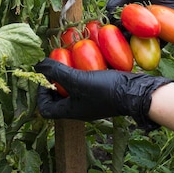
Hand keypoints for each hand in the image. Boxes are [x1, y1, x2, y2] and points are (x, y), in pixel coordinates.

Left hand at [35, 58, 171, 129]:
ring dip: (69, 76)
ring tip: (70, 61)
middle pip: (59, 99)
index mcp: (71, 111)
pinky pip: (86, 85)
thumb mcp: (77, 80)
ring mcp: (92, 102)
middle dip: (55, 82)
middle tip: (56, 67)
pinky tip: (88, 62)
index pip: (45, 109)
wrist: (136, 93)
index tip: (44, 77)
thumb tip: (37, 64)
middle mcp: (80, 109)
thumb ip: (57, 72)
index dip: (40, 94)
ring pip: (73, 90)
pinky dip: (83, 74)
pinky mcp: (103, 94)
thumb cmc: (105, 90)